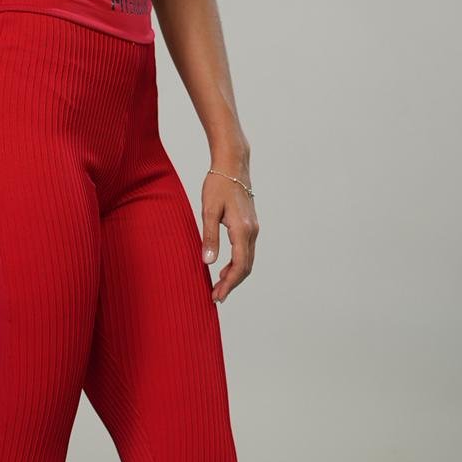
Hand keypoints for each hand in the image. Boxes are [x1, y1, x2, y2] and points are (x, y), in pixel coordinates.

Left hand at [201, 159, 257, 302]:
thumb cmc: (218, 184)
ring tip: (218, 286)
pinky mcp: (250, 225)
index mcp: (242, 230)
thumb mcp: (208, 211)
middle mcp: (252, 231)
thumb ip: (209, 237)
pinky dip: (237, 264)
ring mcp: (254, 228)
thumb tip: (208, 262)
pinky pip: (246, 251)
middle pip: (246, 266)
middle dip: (231, 284)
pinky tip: (224, 268)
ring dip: (234, 275)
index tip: (216, 296)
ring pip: (247, 260)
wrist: (232, 164)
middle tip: (216, 297)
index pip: (239, 265)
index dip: (228, 284)